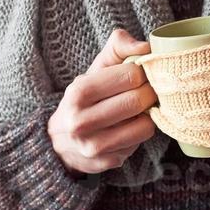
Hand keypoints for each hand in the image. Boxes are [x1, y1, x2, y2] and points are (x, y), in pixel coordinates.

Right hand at [48, 29, 157, 175]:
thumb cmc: (86, 98)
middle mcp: (81, 121)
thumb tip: (146, 47)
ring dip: (147, 115)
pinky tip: (128, 128)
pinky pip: (139, 144)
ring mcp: (93, 145)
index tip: (142, 74)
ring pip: (144, 126)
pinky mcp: (106, 162)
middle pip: (138, 101)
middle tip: (148, 90)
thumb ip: (118, 47)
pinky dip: (139, 134)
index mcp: (78, 92)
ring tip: (139, 110)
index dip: (143, 72)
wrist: (60, 140)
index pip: (131, 75)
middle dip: (149, 93)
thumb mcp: (95, 69)